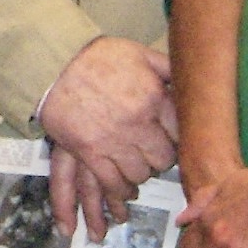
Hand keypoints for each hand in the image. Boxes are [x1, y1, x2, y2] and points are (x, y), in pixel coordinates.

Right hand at [37, 36, 179, 235]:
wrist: (56, 65)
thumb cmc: (99, 57)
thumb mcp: (141, 54)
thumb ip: (168, 68)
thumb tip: (192, 77)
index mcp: (154, 99)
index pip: (181, 134)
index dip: (179, 140)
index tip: (173, 140)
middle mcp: (137, 124)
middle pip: (162, 160)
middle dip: (160, 161)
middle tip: (153, 156)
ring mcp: (112, 141)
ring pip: (138, 176)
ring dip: (139, 177)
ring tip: (136, 174)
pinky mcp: (89, 153)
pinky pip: (110, 183)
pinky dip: (117, 193)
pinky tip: (122, 194)